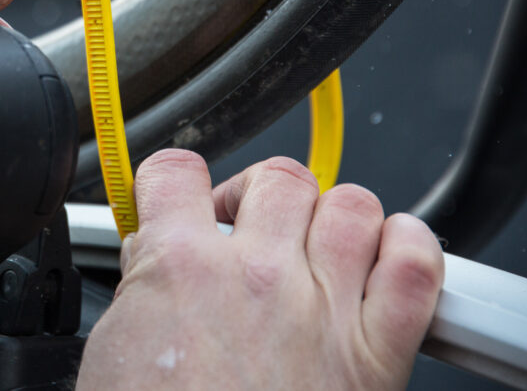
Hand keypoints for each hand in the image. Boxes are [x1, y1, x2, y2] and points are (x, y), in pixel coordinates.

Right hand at [77, 151, 443, 389]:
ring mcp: (322, 308)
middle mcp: (255, 275)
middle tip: (247, 232)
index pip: (176, 172)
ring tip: (313, 247)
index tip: (180, 197)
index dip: (173, 181)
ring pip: (351, 203)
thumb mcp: (114, 353)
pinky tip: (382, 256)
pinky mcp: (376, 354)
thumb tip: (154, 255)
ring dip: (332, 217)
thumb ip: (140, 287)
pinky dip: (407, 246)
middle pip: (276, 177)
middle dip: (258, 197)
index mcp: (181, 268)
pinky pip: (413, 264)